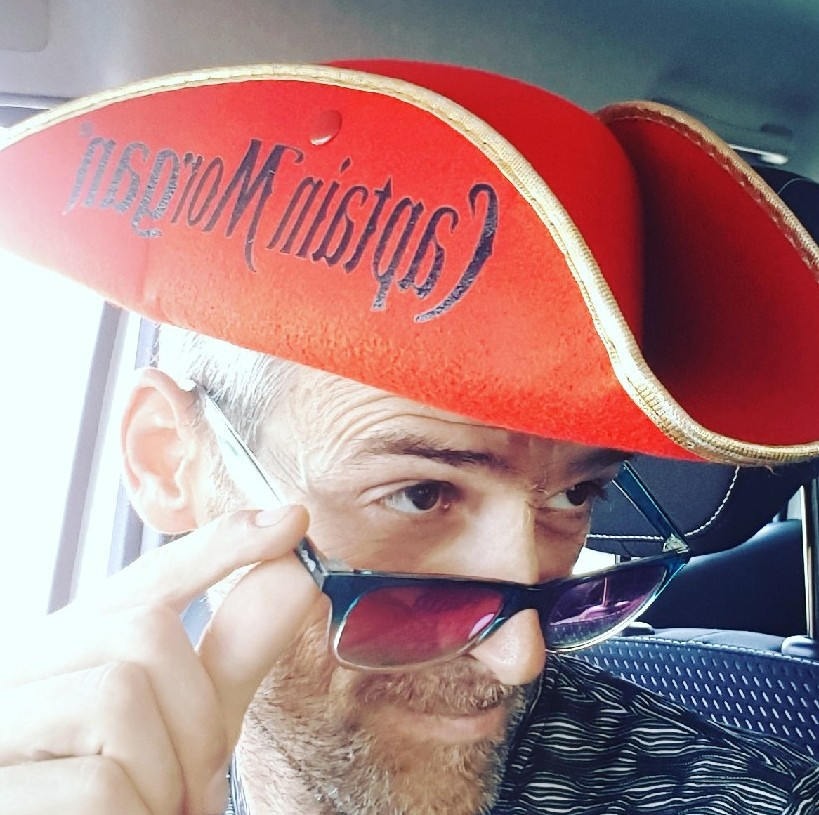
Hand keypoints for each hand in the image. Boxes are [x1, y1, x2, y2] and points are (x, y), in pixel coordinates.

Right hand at [0, 505, 315, 814]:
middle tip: (198, 796)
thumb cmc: (125, 805)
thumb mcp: (186, 724)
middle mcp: (19, 668)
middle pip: (145, 631)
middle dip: (198, 721)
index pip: (147, 577)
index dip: (222, 547)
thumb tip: (299, 571)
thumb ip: (236, 651)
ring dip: (165, 778)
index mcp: (68, 649)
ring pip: (119, 696)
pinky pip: (97, 783)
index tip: (292, 522)